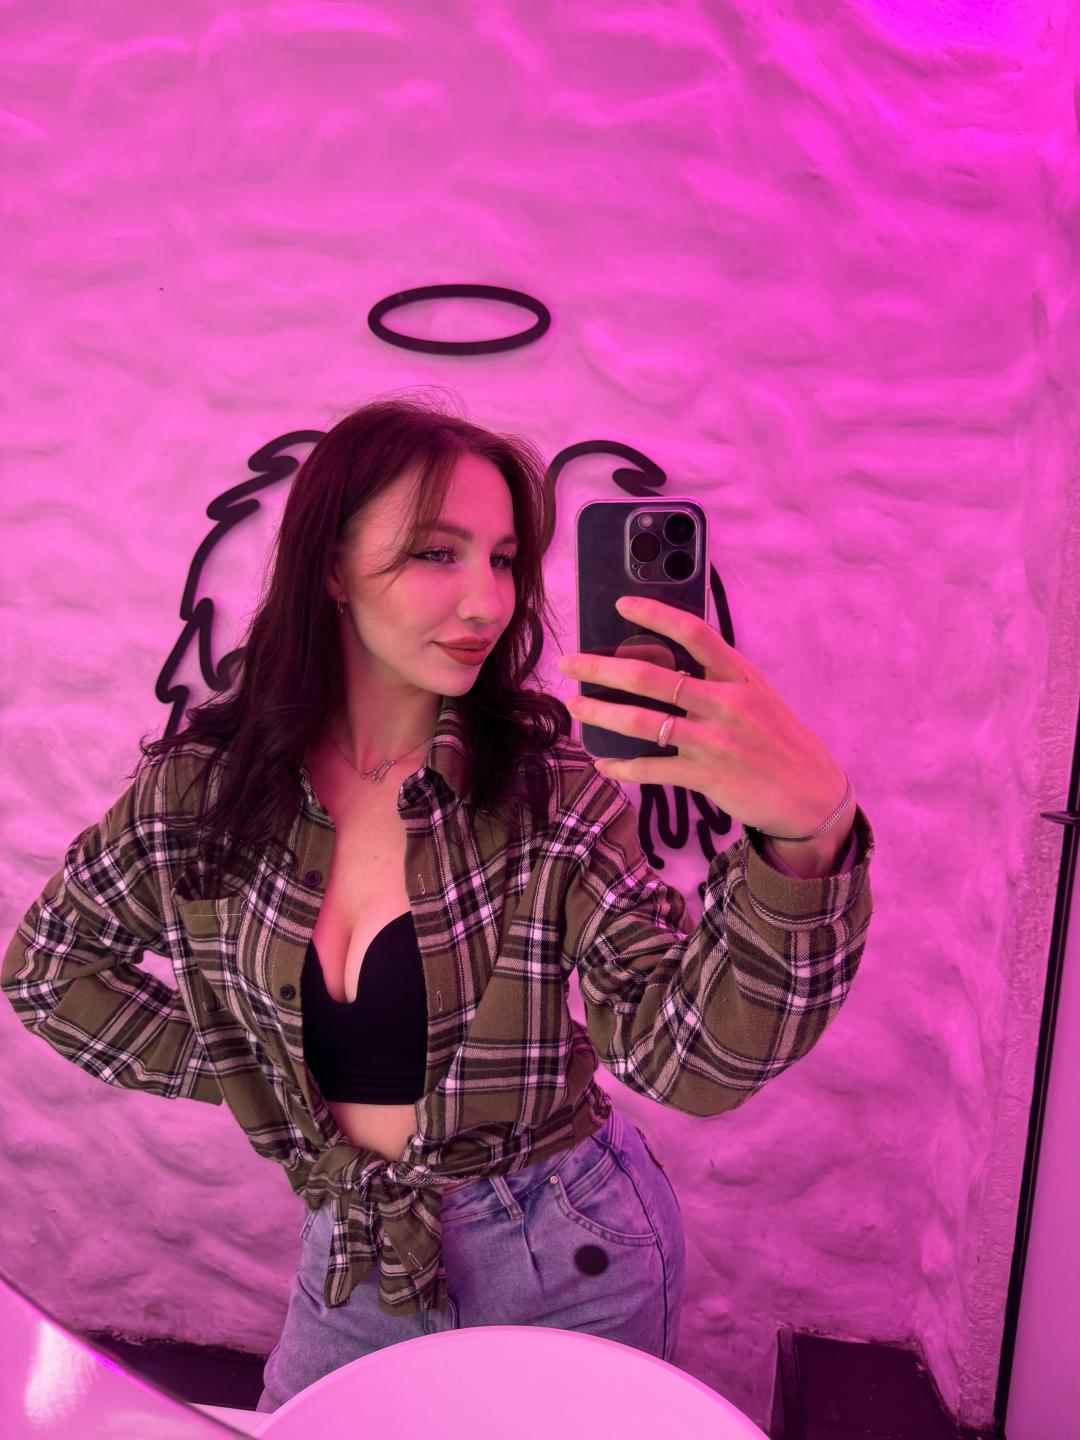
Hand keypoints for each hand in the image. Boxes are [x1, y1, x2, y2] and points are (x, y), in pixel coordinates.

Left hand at [557, 594, 848, 837]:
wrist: (812, 795)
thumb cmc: (778, 741)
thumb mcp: (757, 698)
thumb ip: (717, 680)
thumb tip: (664, 665)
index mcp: (739, 676)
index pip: (694, 633)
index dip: (655, 614)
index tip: (620, 604)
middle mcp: (726, 703)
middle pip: (652, 677)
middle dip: (602, 667)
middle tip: (570, 662)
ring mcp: (716, 740)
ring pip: (642, 722)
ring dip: (601, 713)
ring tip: (575, 706)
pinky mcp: (708, 776)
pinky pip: (653, 768)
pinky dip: (623, 766)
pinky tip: (604, 763)